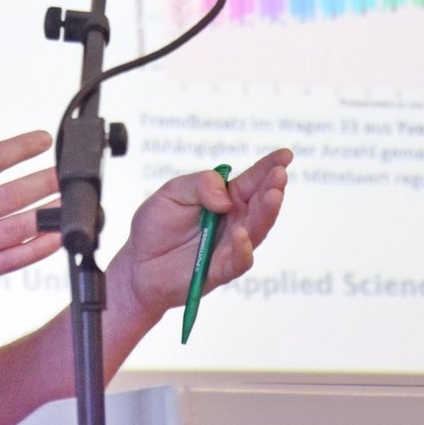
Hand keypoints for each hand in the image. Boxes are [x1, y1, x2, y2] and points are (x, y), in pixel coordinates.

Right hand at [0, 130, 61, 320]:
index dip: (18, 148)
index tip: (43, 139)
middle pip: (8, 196)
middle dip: (44, 181)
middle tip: (68, 172)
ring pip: (14, 230)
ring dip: (49, 215)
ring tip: (71, 203)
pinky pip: (9, 262)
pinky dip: (37, 249)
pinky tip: (57, 238)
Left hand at [109, 148, 292, 319]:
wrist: (137, 264)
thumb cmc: (156, 226)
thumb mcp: (172, 192)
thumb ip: (200, 185)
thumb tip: (226, 199)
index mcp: (226, 198)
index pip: (252, 180)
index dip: (269, 167)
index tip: (286, 155)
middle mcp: (234, 221)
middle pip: (260, 203)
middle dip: (272, 187)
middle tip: (280, 175)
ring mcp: (230, 245)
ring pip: (256, 230)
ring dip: (267, 213)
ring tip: (273, 195)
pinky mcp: (220, 270)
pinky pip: (238, 260)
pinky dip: (243, 248)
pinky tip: (242, 234)